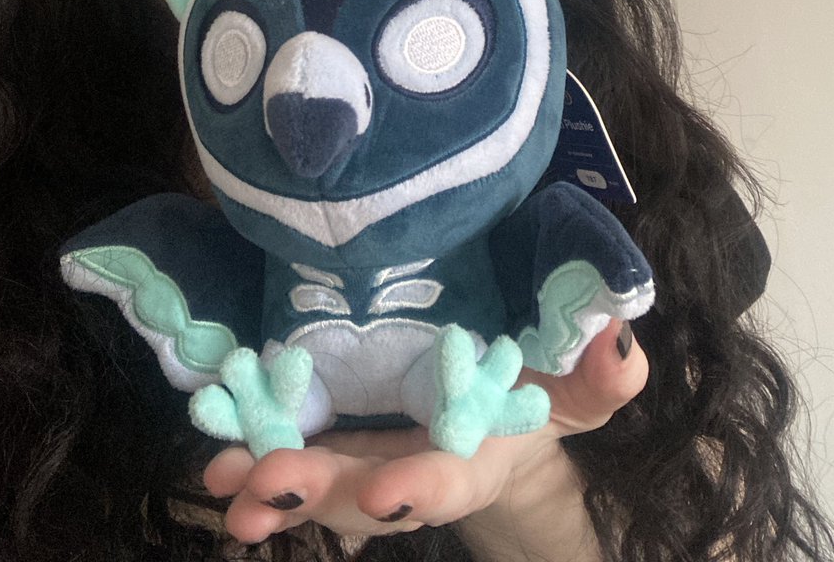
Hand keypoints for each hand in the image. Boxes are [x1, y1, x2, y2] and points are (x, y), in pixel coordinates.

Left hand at [203, 319, 646, 544]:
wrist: (500, 405)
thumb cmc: (541, 389)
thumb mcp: (578, 382)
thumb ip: (600, 371)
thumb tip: (617, 338)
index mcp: (478, 455)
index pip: (453, 478)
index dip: (421, 488)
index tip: (386, 494)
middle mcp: (419, 469)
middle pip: (368, 492)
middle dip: (319, 494)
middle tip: (265, 487)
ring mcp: (374, 460)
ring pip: (320, 484)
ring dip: (271, 488)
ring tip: (225, 487)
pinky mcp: (340, 440)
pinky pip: (295, 456)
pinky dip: (255, 463)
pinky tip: (216, 466)